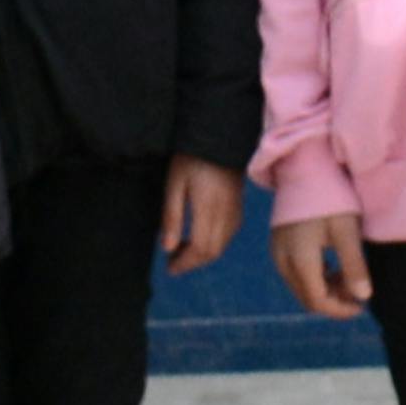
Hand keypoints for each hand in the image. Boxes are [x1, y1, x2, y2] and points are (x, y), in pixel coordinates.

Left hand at [157, 158, 243, 273]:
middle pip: (212, 252)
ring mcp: (235, 211)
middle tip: (173, 262)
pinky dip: (214, 244)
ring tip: (183, 251)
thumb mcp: (174, 184)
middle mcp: (225, 214)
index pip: (199, 248)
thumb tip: (167, 248)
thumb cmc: (191, 158)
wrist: (220, 137)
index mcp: (208, 209)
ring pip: (222, 246)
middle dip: (192, 262)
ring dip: (203, 255)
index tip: (169, 267)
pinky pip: (229, 235)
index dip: (184, 263)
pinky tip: (201, 237)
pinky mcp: (238, 206)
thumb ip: (171, 217)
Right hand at [270, 206, 371, 319]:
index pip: (318, 301)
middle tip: (357, 291)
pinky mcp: (277, 243)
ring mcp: (276, 252)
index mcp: (300, 260)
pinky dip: (313, 277)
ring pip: (300, 287)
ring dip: (324, 289)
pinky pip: (294, 273)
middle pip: (306, 297)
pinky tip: (331, 265)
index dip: (340, 310)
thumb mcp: (347, 231)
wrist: (304, 165)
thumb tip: (363, 298)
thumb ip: (354, 266)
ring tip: (347, 276)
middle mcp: (282, 261)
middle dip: (333, 301)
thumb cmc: (330, 195)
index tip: (362, 306)